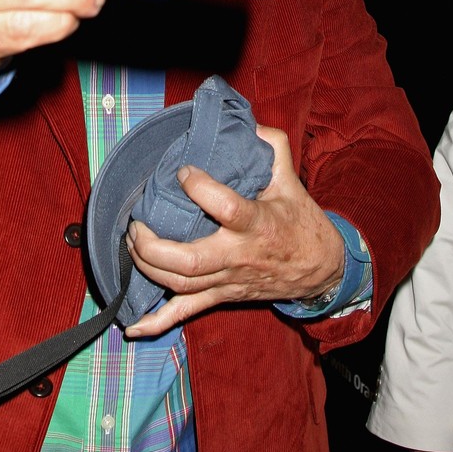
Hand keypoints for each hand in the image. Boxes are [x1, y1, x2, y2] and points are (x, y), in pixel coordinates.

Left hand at [124, 125, 345, 336]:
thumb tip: (248, 124)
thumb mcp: (290, 180)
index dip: (200, 188)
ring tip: (131, 243)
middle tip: (137, 222)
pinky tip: (132, 327)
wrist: (320, 270)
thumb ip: (271, 147)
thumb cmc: (300, 221)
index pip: (226, 208)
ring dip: (148, 268)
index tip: (183, 171)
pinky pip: (187, 314)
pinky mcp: (221, 296)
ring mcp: (227, 281)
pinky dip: (157, 322)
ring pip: (181, 286)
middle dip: (154, 246)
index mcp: (257, 225)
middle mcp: (238, 257)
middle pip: (191, 262)